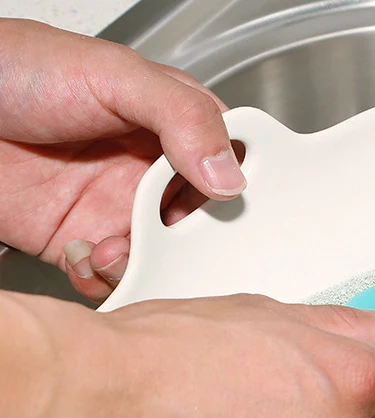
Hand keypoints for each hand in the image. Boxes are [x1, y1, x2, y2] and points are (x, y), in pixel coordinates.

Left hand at [0, 19, 242, 301]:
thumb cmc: (18, 69)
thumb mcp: (114, 74)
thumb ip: (181, 117)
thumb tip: (229, 175)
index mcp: (173, 129)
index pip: (231, 165)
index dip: (241, 192)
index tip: (233, 212)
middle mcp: (152, 175)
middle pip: (204, 225)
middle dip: (197, 246)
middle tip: (176, 243)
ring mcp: (119, 212)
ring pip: (164, 260)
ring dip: (147, 267)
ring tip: (111, 249)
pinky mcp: (83, 243)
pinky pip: (114, 278)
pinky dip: (104, 281)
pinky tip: (82, 255)